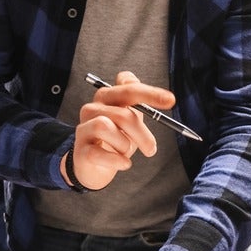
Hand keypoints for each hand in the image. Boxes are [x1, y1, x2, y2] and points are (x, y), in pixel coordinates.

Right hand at [68, 71, 176, 190]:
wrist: (93, 165)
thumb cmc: (116, 139)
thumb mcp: (130, 121)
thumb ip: (143, 107)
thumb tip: (166, 98)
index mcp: (109, 96)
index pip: (128, 86)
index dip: (150, 92)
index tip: (170, 101)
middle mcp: (94, 107)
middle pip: (122, 113)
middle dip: (141, 132)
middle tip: (151, 149)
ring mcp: (84, 127)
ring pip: (106, 128)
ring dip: (124, 145)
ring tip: (126, 153)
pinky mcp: (80, 149)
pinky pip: (97, 153)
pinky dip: (115, 160)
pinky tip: (124, 163)